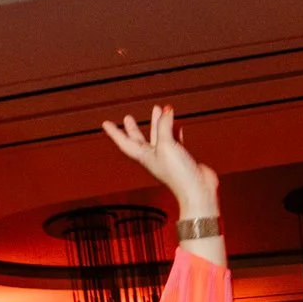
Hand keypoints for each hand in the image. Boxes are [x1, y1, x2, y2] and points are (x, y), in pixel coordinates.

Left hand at [101, 105, 218, 222]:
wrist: (197, 192)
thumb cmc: (178, 173)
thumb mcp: (166, 145)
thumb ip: (164, 125)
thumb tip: (166, 110)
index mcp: (144, 157)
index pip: (125, 143)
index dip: (115, 133)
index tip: (105, 123)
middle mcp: (154, 158)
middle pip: (140, 140)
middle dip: (133, 129)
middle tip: (127, 117)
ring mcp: (168, 159)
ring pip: (159, 137)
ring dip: (158, 123)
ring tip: (158, 109)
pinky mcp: (182, 159)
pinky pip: (175, 141)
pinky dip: (175, 130)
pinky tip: (177, 124)